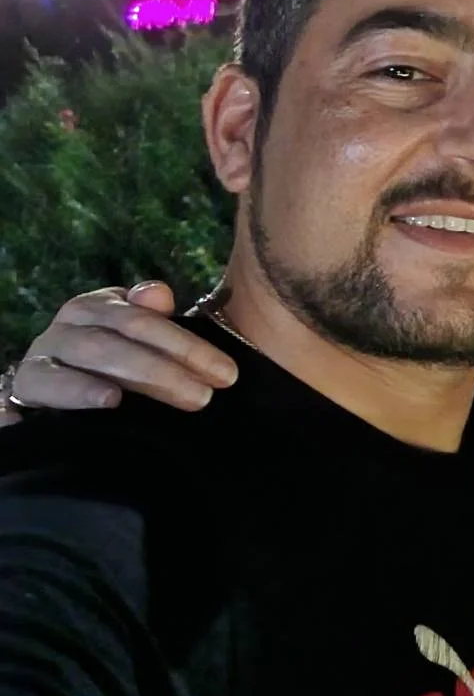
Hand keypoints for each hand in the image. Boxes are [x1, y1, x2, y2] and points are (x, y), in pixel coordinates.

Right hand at [4, 282, 237, 416]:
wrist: (47, 394)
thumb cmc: (106, 367)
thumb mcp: (136, 343)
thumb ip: (152, 319)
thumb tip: (159, 294)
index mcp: (100, 306)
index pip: (146, 319)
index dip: (188, 344)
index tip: (226, 374)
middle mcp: (71, 322)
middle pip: (123, 337)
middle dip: (168, 367)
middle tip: (206, 396)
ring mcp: (45, 351)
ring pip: (92, 355)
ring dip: (135, 376)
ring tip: (172, 393)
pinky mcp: (25, 384)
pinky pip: (46, 383)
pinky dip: (75, 391)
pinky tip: (109, 401)